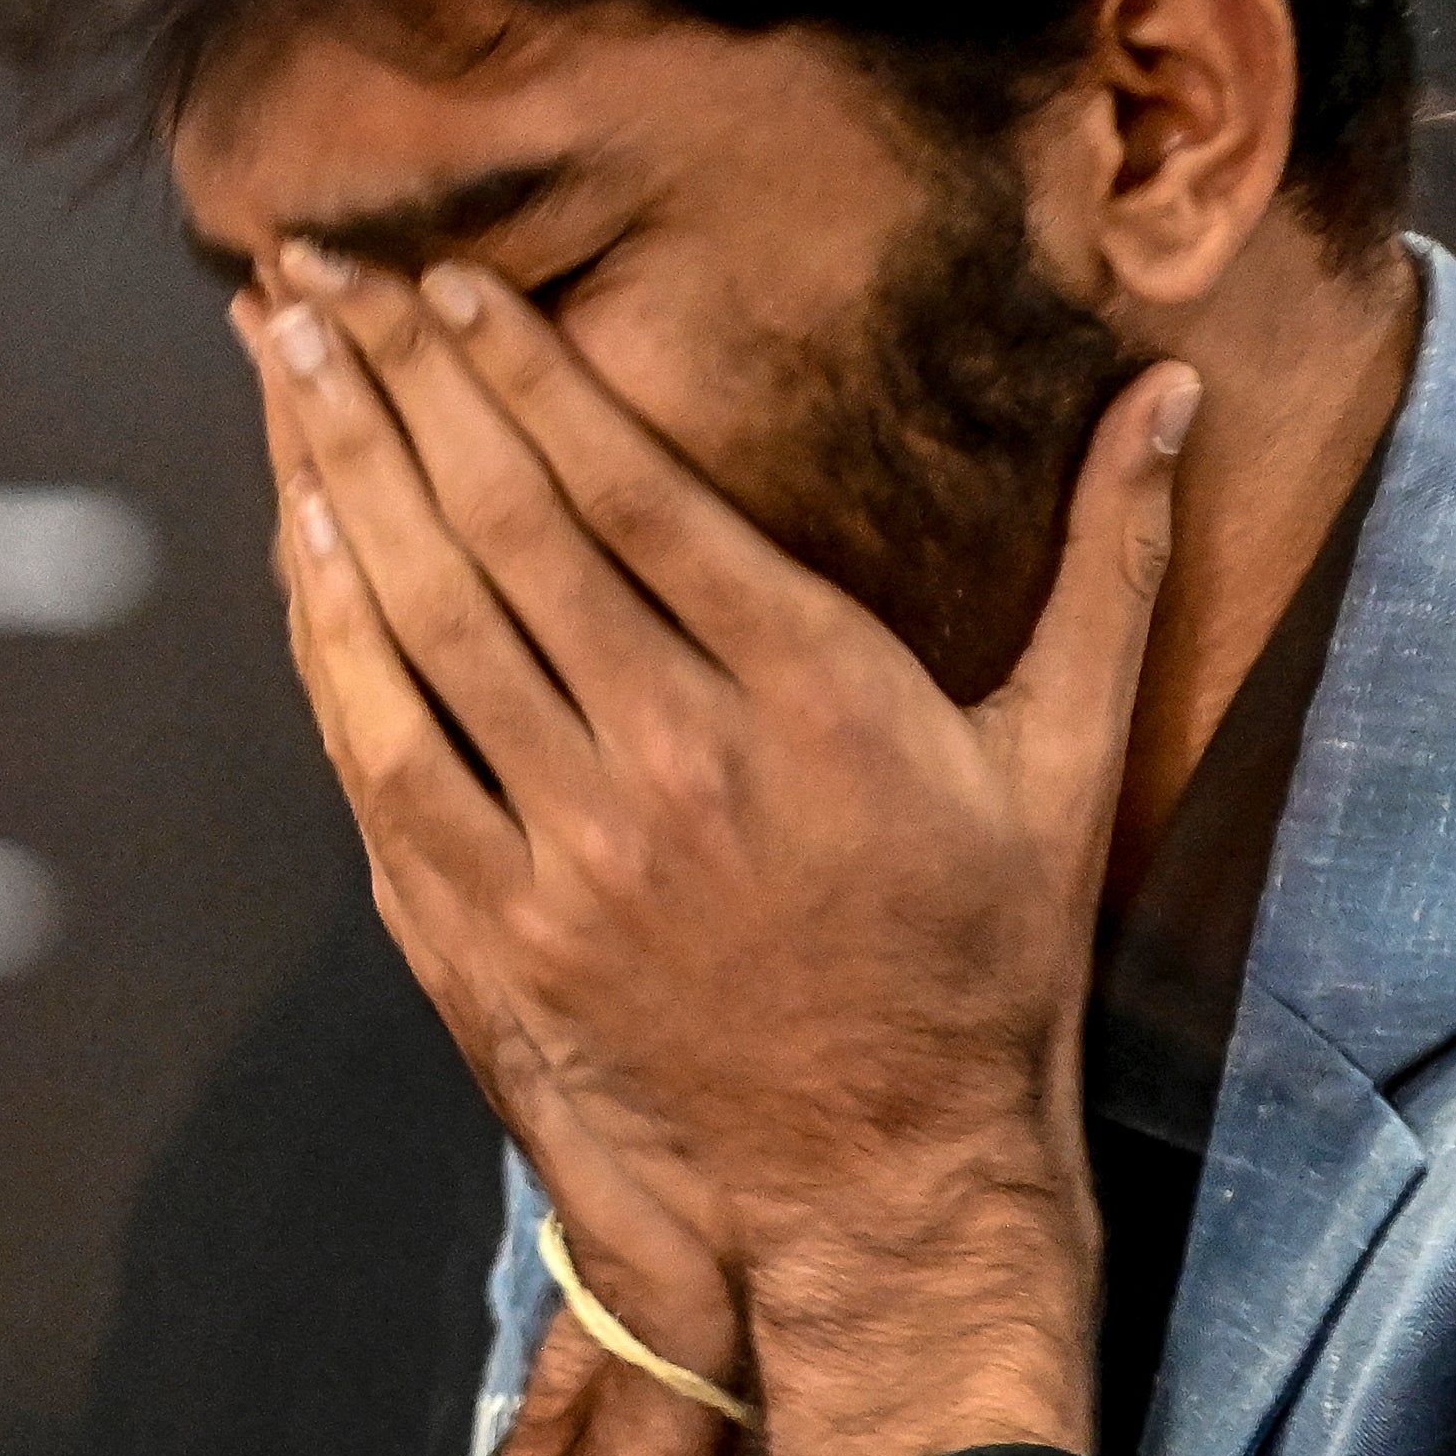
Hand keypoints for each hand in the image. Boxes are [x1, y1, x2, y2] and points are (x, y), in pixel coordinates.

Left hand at [241, 251, 1195, 1455]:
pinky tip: (300, 530)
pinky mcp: (497, 928)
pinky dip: (333, 630)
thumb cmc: (985, 965)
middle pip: (507, 526)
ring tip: (279, 351)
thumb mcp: (1065, 759)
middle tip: (318, 270)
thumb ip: (1112, 564)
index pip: (638, 490)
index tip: (452, 281)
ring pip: (428, 617)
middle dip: (398, 380)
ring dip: (340, 468)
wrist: (883, 1185)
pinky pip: (386, 748)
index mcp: (815, 695)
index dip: (532, 372)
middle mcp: (682, 758)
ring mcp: (576, 849)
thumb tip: (1176, 397)